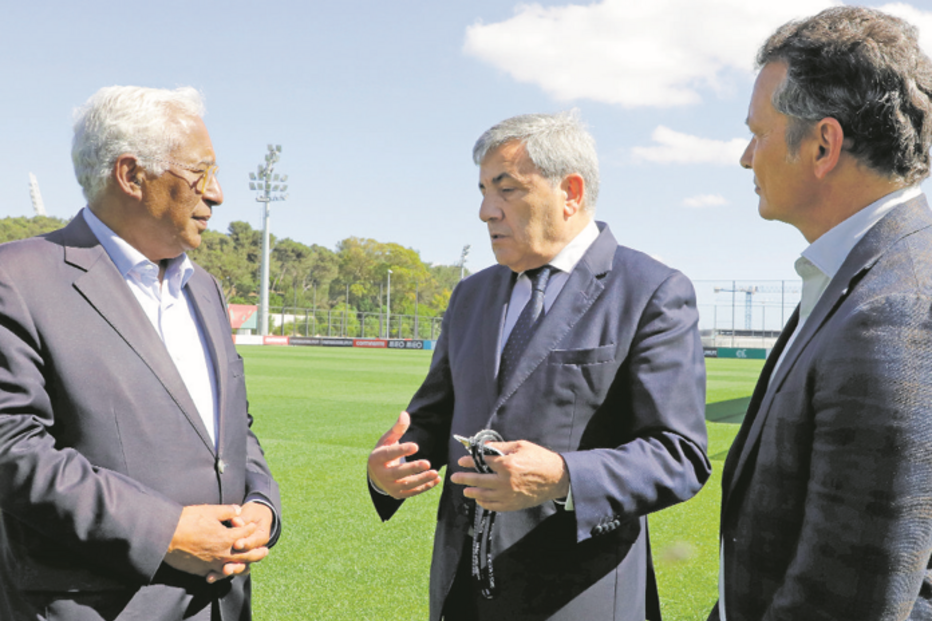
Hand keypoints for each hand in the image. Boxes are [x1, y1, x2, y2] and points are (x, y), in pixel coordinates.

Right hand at [164, 505, 267, 581]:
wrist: (165, 535)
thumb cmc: (187, 520)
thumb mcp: (210, 511)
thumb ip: (227, 511)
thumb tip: (238, 510)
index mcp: (226, 538)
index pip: (245, 535)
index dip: (251, 529)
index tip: (254, 526)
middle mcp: (221, 553)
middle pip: (244, 556)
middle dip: (256, 553)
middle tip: (265, 552)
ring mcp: (211, 564)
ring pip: (232, 568)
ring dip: (243, 566)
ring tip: (249, 565)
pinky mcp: (200, 570)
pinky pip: (216, 574)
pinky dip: (224, 572)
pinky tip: (226, 571)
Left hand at [211, 501, 274, 582]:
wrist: (252, 520)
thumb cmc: (250, 514)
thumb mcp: (249, 513)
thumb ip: (243, 518)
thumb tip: (236, 521)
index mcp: (261, 536)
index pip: (254, 542)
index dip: (246, 544)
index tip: (236, 544)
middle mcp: (254, 550)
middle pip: (247, 560)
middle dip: (237, 564)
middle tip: (226, 567)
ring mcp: (244, 557)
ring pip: (239, 568)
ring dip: (230, 571)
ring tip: (221, 572)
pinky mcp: (233, 561)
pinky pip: (227, 570)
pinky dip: (218, 574)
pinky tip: (209, 577)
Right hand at [367, 411, 440, 498]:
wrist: (375, 474)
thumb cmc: (384, 452)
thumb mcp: (388, 439)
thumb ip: (397, 428)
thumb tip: (405, 414)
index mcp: (377, 458)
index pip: (389, 454)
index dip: (402, 451)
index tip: (416, 446)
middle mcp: (382, 474)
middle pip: (398, 473)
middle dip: (413, 468)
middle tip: (427, 462)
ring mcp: (390, 486)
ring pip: (407, 484)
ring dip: (422, 479)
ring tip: (435, 472)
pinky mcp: (398, 494)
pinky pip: (412, 492)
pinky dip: (425, 487)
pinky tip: (436, 479)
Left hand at [450, 440, 568, 511]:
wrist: (557, 478)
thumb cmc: (540, 459)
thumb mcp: (521, 446)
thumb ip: (501, 446)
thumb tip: (486, 446)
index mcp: (507, 464)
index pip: (482, 462)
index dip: (470, 461)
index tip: (462, 461)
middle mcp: (505, 481)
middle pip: (478, 480)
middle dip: (464, 478)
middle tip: (455, 477)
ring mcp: (509, 495)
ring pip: (484, 495)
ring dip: (472, 492)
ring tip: (466, 490)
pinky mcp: (513, 504)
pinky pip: (494, 506)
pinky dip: (485, 503)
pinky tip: (480, 499)